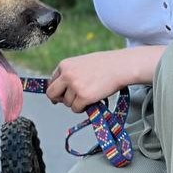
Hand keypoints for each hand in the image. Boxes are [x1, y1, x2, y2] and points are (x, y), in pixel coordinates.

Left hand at [46, 46, 165, 112]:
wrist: (121, 66)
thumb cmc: (105, 64)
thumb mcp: (82, 63)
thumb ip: (70, 73)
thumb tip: (61, 91)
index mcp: (64, 65)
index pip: (51, 82)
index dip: (57, 90)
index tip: (61, 95)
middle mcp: (67, 75)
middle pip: (51, 94)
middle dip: (59, 99)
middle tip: (70, 100)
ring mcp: (74, 86)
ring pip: (67, 103)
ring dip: (76, 103)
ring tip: (90, 95)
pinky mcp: (84, 97)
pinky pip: (76, 109)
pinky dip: (83, 108)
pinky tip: (92, 100)